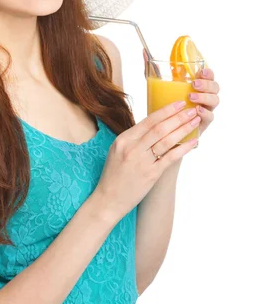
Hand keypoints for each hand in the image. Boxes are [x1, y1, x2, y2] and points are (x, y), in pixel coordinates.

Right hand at [94, 100, 199, 220]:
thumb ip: (133, 139)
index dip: (165, 111)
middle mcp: (132, 149)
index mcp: (123, 140)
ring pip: (166, 140)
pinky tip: (194, 142)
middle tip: (191, 109)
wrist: (107, 199)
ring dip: (183, 129)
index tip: (178, 103)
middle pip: (159, 128)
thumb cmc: (114, 175)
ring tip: (195, 121)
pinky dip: (184, 148)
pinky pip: (170, 158)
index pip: (148, 121)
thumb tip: (154, 126)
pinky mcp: (150, 175)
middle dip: (178, 117)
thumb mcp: (117, 151)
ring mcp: (141, 162)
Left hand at [143, 49, 219, 137]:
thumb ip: (153, 70)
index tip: (200, 72)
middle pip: (215, 87)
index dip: (208, 73)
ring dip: (205, 97)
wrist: (162, 127)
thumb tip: (144, 52)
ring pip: (215, 101)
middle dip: (207, 84)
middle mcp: (203, 96)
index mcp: (197, 85)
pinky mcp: (202, 123)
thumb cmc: (163, 104)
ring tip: (191, 97)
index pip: (209, 76)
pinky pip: (210, 117)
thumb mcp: (157, 85)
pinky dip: (205, 113)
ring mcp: (204, 109)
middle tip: (193, 84)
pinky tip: (196, 110)